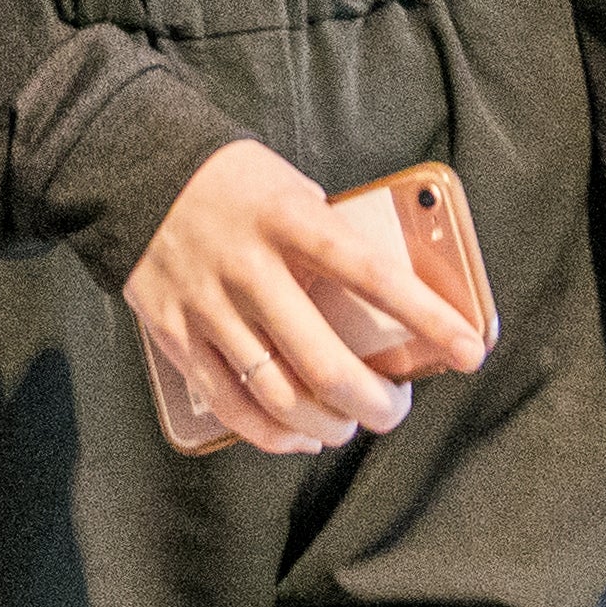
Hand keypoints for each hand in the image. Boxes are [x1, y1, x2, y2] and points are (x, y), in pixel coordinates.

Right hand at [120, 140, 482, 457]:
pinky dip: (272, 435)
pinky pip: (230, 404)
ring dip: (327, 425)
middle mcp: (249, 266)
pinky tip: (298, 437)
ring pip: (279, 395)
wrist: (134, 169)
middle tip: (395, 408)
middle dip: (375, 403)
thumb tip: (390, 309)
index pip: (372, 274)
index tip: (471, 350)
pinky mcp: (174, 333)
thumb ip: (331, 242)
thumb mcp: (293, 190)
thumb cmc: (234, 184)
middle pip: (325, 361)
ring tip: (347, 425)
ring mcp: (207, 305)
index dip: (427, 318)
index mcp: (290, 218)